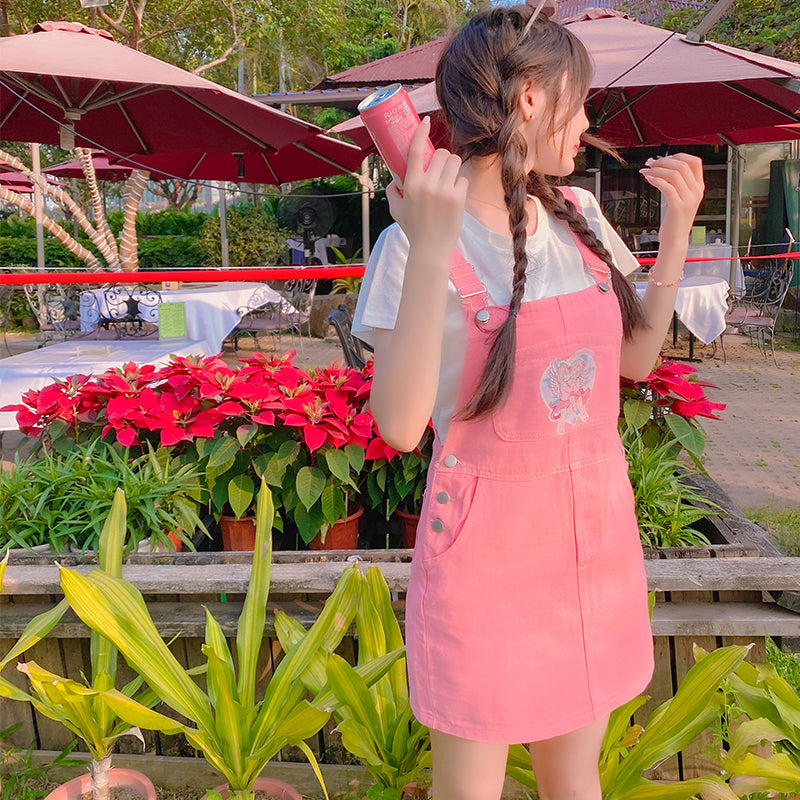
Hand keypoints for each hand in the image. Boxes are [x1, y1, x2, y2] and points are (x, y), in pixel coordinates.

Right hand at [386, 117, 467, 258]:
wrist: (430, 249)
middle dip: (443, 159)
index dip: (421, 133)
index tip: (426, 121)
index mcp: (410, 185)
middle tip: (441, 169)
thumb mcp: (396, 211)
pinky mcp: (458, 198)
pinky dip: (460, 185)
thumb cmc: (413, 229)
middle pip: (441, 154)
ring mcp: (444, 191)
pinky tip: (455, 196)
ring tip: (449, 180)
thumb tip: (394, 181)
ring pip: (454, 163)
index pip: (416, 151)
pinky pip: (463, 179)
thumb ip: (392, 193)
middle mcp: (427, 185)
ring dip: (452, 168)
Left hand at [639, 153, 703, 246]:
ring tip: (646, 171)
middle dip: (663, 161)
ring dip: (657, 169)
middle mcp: (696, 191)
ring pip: (674, 174)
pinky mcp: (678, 207)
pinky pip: (667, 187)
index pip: (695, 161)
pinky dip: (656, 180)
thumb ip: (677, 183)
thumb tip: (662, 165)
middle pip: (682, 165)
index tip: (663, 159)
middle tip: (650, 163)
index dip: (678, 155)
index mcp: (699, 187)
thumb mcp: (681, 198)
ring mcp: (688, 199)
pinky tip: (648, 179)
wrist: (675, 240)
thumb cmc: (674, 219)